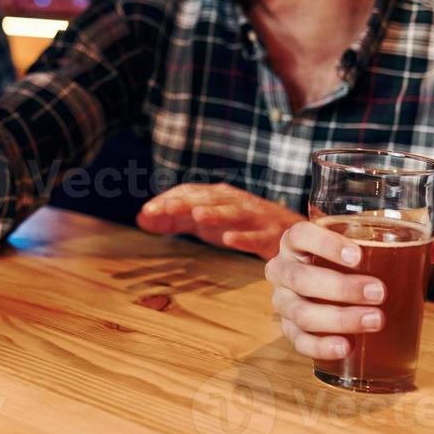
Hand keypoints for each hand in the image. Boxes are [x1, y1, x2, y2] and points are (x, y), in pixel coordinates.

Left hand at [136, 183, 302, 257]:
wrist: (291, 233)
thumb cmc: (242, 225)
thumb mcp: (206, 221)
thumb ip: (176, 220)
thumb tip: (142, 218)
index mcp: (218, 197)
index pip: (189, 192)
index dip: (168, 200)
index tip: (146, 211)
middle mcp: (234, 201)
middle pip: (206, 199)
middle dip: (183, 203)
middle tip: (160, 209)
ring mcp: (253, 217)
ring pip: (232, 212)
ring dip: (214, 213)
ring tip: (196, 215)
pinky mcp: (269, 236)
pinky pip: (255, 237)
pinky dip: (242, 238)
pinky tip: (229, 240)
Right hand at [265, 220, 433, 359]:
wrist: (328, 285)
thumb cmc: (349, 262)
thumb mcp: (369, 245)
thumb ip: (405, 244)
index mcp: (297, 242)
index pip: (301, 235)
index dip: (325, 244)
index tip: (358, 256)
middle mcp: (283, 269)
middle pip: (301, 278)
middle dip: (341, 287)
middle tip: (379, 292)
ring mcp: (283, 302)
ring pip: (301, 312)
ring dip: (339, 318)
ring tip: (376, 320)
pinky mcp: (290, 329)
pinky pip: (299, 341)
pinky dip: (321, 346)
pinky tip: (346, 347)